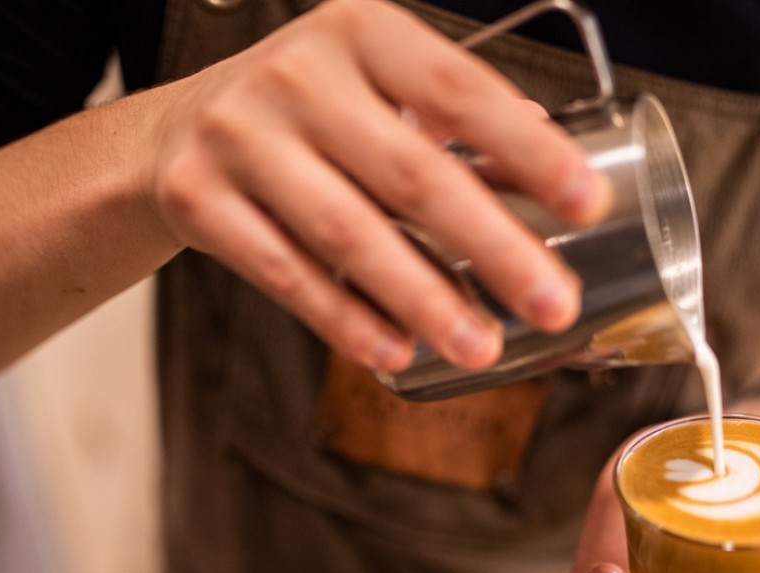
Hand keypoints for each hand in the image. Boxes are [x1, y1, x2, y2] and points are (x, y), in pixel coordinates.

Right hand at [144, 0, 610, 372]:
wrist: (171, 130)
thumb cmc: (301, 110)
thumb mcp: (372, 84)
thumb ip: (451, 118)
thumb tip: (550, 153)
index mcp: (360, 32)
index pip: (460, 90)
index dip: (529, 150)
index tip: (588, 203)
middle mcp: (298, 74)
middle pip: (412, 173)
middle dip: (493, 246)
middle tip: (553, 304)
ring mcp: (241, 136)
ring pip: (348, 232)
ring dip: (423, 298)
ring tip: (480, 346)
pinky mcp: (199, 199)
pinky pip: (285, 273)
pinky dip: (345, 319)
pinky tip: (396, 353)